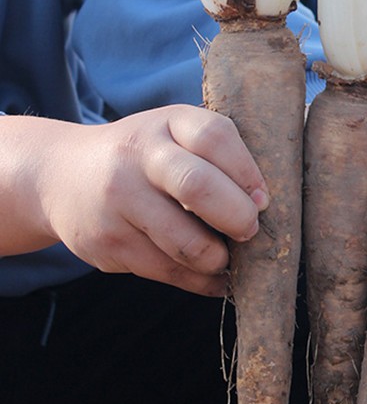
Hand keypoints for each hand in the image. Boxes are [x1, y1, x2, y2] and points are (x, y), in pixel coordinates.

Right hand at [2, 106, 268, 295]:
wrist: (62, 175)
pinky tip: (213, 277)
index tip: (264, 199)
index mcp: (166, 122)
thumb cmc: (144, 155)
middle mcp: (137, 156)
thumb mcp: (174, 133)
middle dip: (238, 218)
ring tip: (228, 257)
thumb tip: (268, 201)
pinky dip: (200, 281)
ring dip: (218, 259)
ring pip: (185, 243)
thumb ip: (216, 152)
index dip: (248, 172)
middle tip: (250, 231)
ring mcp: (118, 200)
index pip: (215, 137)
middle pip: (198, 187)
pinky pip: (167, 271)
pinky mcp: (108, 243)